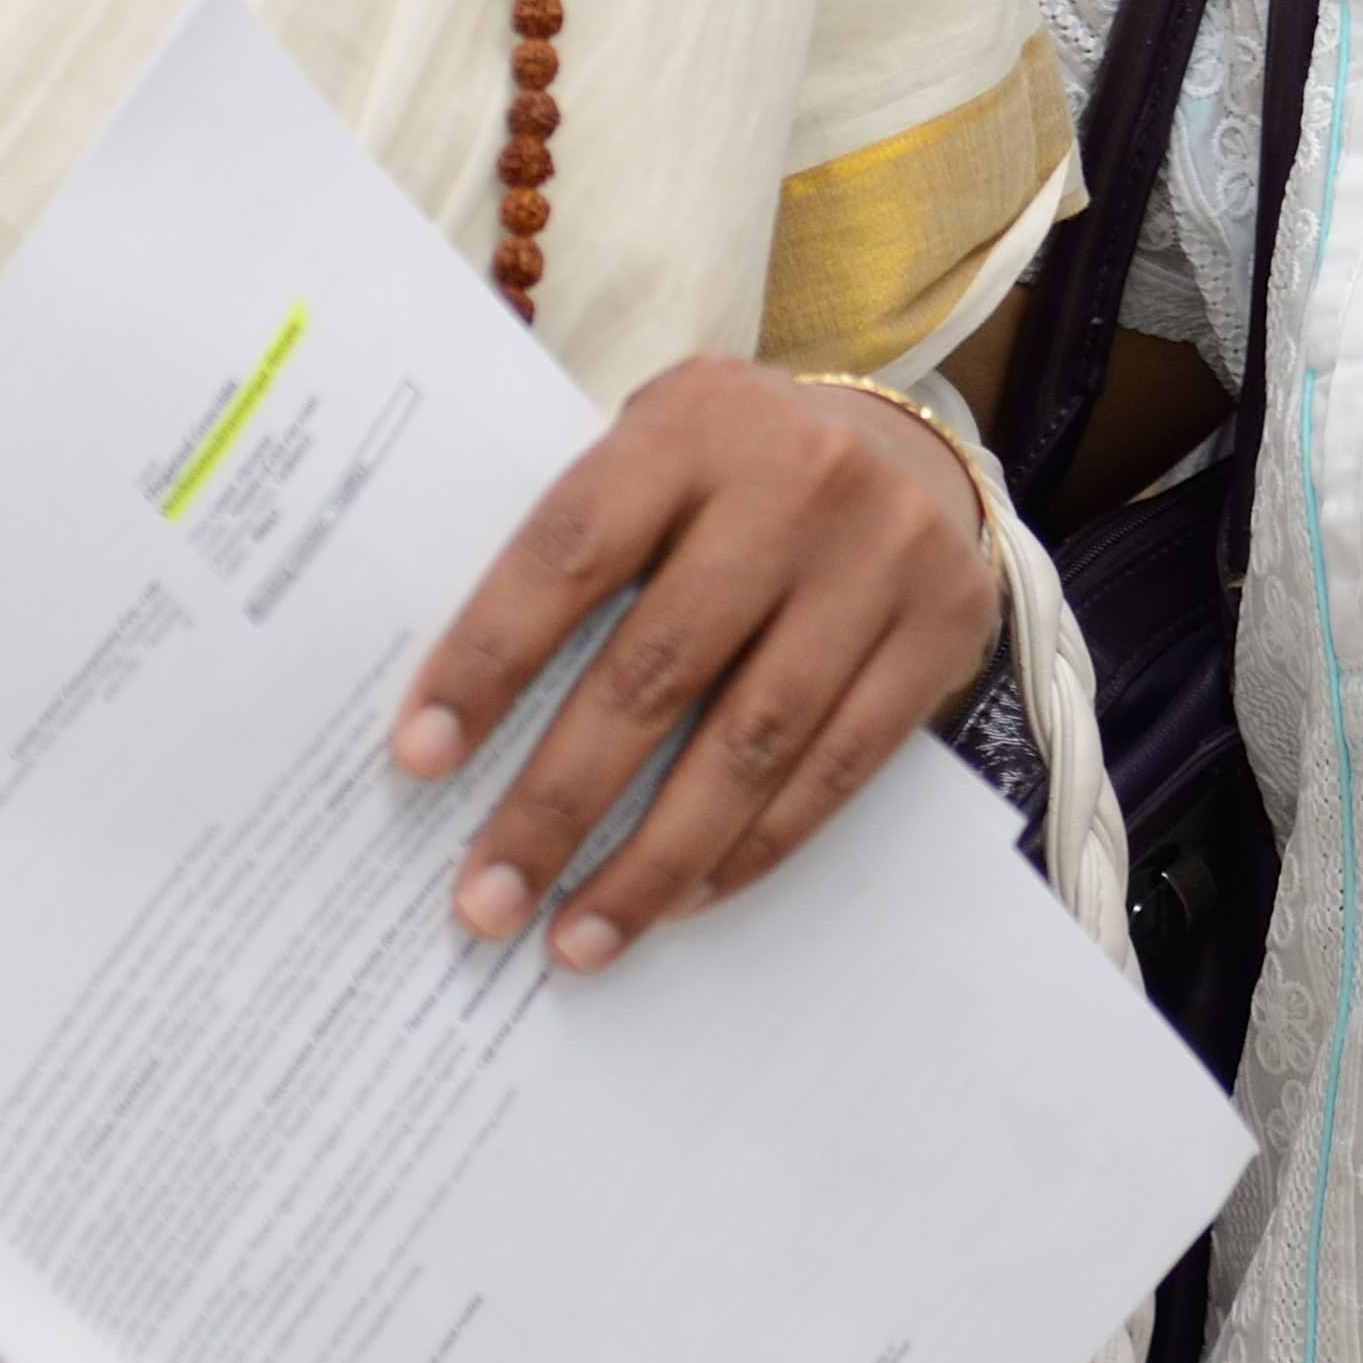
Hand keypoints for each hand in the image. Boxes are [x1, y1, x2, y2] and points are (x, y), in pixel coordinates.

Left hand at [392, 358, 1000, 968]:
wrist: (903, 447)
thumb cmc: (728, 471)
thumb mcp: (651, 452)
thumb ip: (577, 543)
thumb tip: (455, 712)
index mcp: (693, 424)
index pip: (571, 551)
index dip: (491, 658)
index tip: (419, 760)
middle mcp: (798, 482)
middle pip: (656, 667)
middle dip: (559, 800)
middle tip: (486, 900)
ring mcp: (883, 558)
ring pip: (750, 741)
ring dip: (651, 859)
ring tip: (575, 938)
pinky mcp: (943, 630)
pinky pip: (835, 769)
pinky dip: (750, 848)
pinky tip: (679, 901)